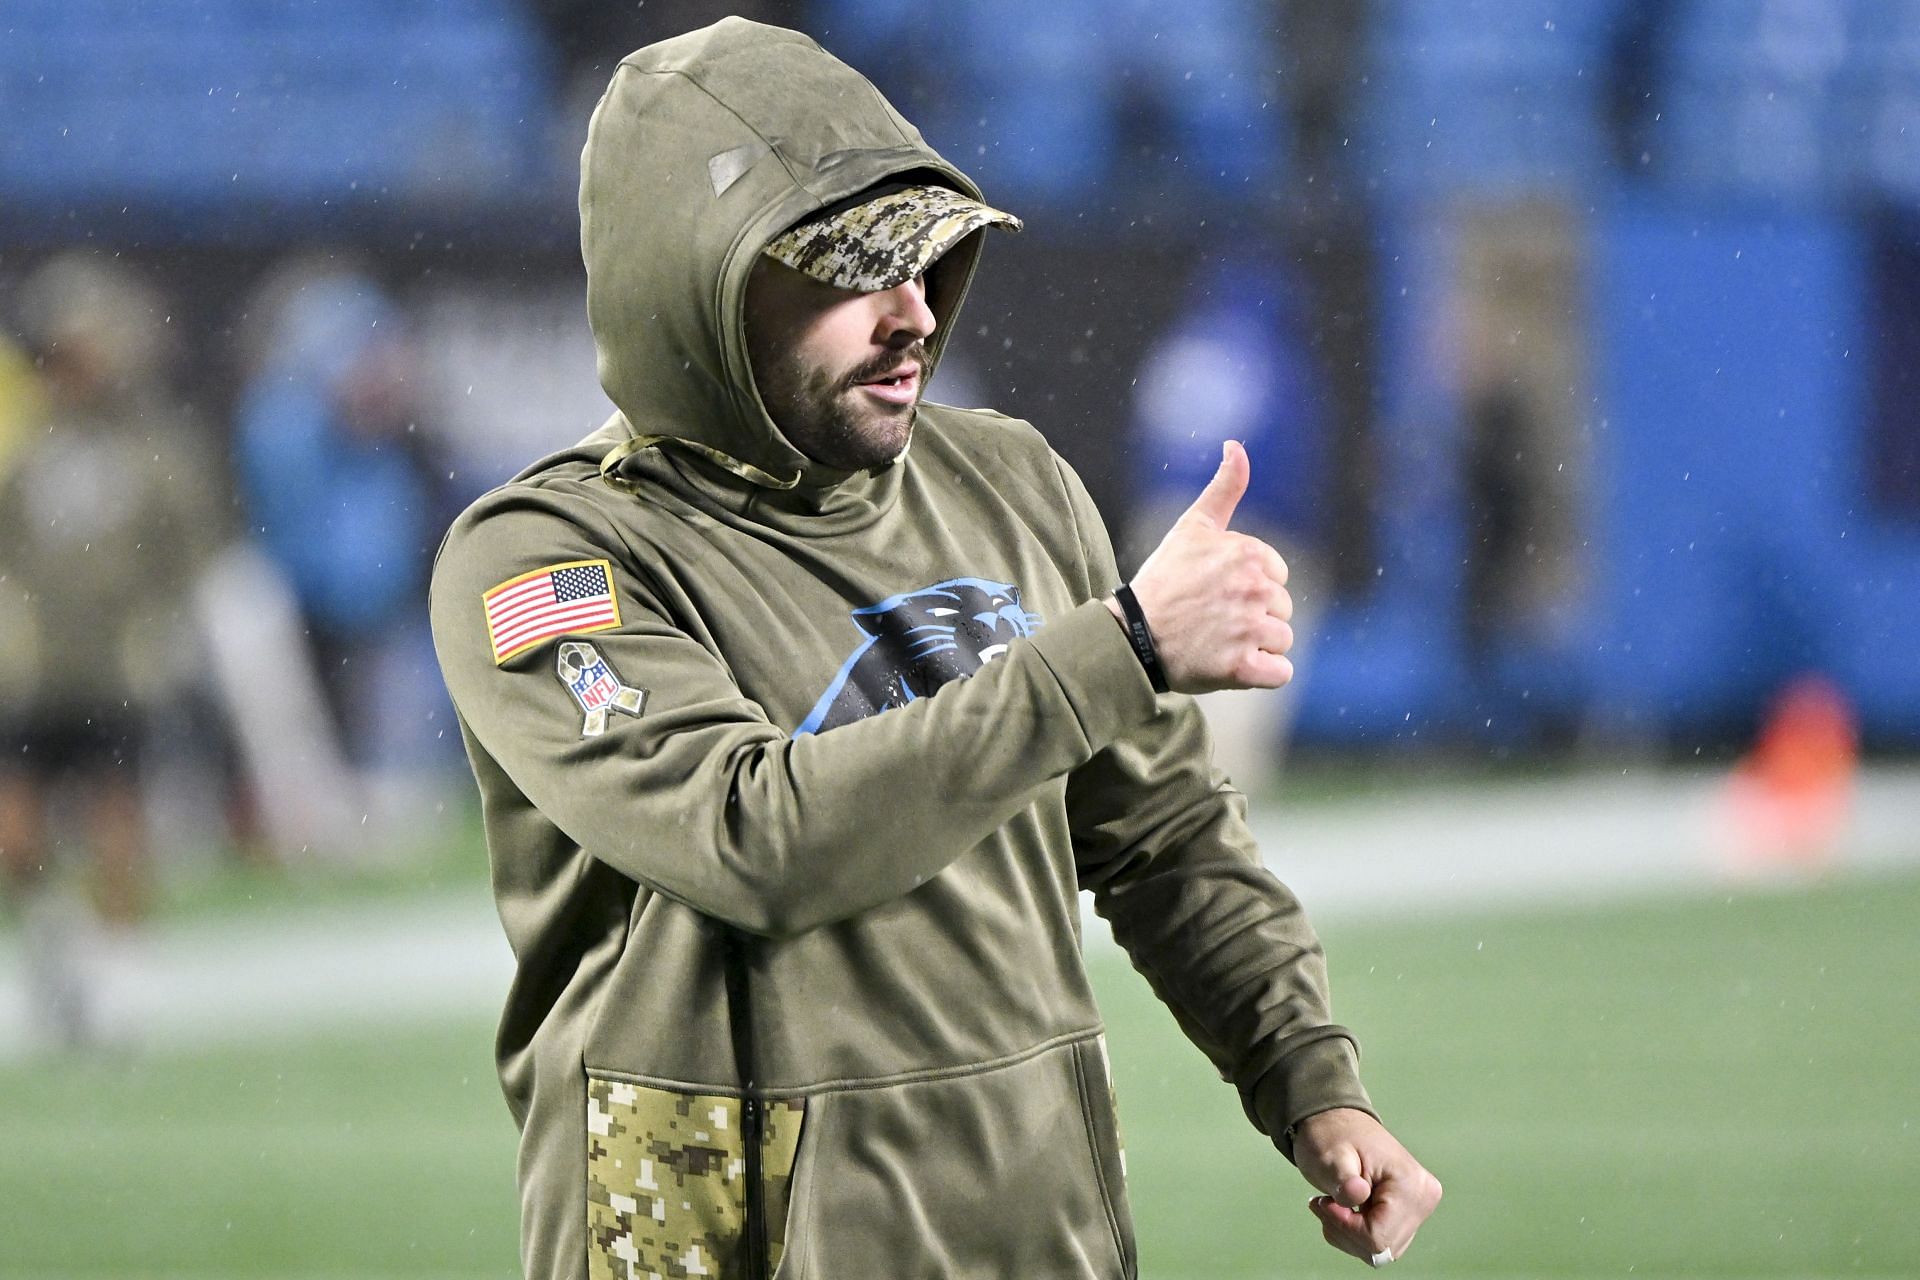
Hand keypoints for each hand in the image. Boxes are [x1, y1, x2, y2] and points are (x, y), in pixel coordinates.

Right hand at [1111, 440, 1292, 692]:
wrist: (1131, 635)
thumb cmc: (1163, 581)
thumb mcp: (1192, 527)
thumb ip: (1224, 487)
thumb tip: (1236, 444)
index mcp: (1249, 555)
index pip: (1277, 577)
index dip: (1249, 587)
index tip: (1215, 592)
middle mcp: (1253, 589)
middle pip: (1282, 610)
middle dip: (1253, 618)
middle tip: (1212, 619)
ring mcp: (1249, 630)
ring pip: (1281, 641)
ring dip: (1256, 647)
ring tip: (1217, 641)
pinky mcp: (1242, 669)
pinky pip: (1280, 674)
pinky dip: (1260, 675)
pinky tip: (1230, 665)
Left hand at [1293, 1107, 1441, 1266]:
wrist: (1338, 1124)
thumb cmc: (1332, 1137)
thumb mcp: (1330, 1155)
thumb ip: (1343, 1179)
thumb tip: (1358, 1194)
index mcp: (1411, 1183)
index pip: (1378, 1236)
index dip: (1345, 1227)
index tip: (1324, 1203)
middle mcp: (1423, 1199)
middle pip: (1381, 1248)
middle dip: (1345, 1231)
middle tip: (1324, 1202)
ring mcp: (1417, 1210)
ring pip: (1379, 1251)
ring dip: (1348, 1234)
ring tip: (1332, 1203)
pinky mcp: (1407, 1216)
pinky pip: (1379, 1244)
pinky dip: (1353, 1233)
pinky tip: (1343, 1209)